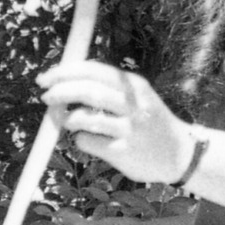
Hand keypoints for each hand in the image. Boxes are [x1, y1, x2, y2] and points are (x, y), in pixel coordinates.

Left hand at [36, 58, 193, 184]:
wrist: (179, 154)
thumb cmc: (148, 122)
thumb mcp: (137, 97)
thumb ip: (107, 87)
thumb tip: (64, 81)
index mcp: (133, 85)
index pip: (93, 70)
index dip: (64, 72)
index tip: (45, 78)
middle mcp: (132, 104)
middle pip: (88, 91)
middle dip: (60, 92)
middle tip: (46, 97)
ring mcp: (128, 128)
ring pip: (84, 118)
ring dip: (67, 118)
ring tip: (66, 120)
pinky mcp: (123, 151)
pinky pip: (88, 142)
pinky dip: (79, 139)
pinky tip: (88, 140)